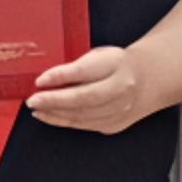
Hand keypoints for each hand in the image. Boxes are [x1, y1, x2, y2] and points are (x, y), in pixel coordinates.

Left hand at [25, 41, 159, 134]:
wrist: (149, 80)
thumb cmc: (118, 65)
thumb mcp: (98, 56)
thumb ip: (75, 67)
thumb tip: (47, 80)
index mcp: (117, 65)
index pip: (85, 72)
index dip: (60, 77)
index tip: (39, 81)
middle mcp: (122, 90)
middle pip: (83, 99)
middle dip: (53, 101)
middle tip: (32, 100)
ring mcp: (120, 111)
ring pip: (82, 116)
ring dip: (55, 114)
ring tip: (37, 109)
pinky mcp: (114, 125)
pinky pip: (85, 125)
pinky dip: (64, 121)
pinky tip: (50, 116)